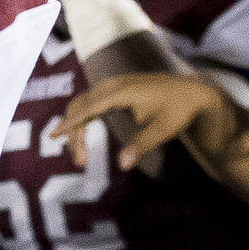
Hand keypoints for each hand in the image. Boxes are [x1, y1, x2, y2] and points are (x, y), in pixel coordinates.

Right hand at [57, 71, 228, 169]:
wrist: (192, 92)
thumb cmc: (178, 111)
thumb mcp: (163, 130)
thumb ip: (141, 145)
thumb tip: (123, 165)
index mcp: (122, 91)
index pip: (89, 107)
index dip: (71, 122)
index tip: (56, 134)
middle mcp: (113, 84)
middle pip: (80, 107)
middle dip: (74, 133)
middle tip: (80, 162)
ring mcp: (112, 85)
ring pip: (82, 104)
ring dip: (77, 128)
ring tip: (81, 157)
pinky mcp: (114, 89)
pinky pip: (90, 102)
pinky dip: (82, 119)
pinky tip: (81, 136)